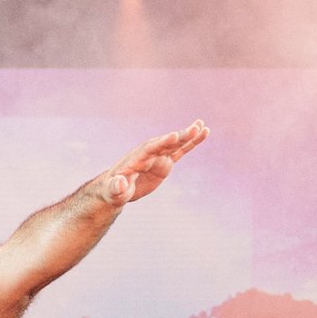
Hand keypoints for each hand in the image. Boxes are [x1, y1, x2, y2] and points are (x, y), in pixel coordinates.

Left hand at [92, 120, 207, 205]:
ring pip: (175, 145)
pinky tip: (203, 134)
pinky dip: (191, 144)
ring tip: (202, 126)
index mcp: (137, 158)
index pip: (151, 148)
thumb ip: (117, 187)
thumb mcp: (114, 191)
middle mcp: (149, 154)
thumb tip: (120, 183)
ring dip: (188, 136)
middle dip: (180, 137)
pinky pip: (180, 151)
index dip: (162, 142)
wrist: (117, 188)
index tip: (174, 135)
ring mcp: (158, 157)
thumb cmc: (113, 190)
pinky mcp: (165, 162)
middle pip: (166, 143)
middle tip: (195, 127)